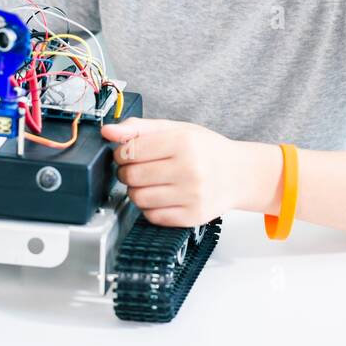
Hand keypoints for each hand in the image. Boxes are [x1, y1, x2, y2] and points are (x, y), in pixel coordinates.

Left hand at [101, 116, 245, 227]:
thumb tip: (107, 131)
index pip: (131, 150)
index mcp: (184, 142)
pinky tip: (161, 196)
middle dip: (127, 172)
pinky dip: (149, 207)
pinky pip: (152, 216)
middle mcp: (189, 169)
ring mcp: (191, 196)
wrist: (238, 174)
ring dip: (136, 191)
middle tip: (138, 168)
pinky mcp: (191, 217)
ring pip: (138, 199)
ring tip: (150, 182)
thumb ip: (140, 128)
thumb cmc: (206, 150)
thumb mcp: (176, 129)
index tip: (127, 153)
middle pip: (131, 176)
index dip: (121, 152)